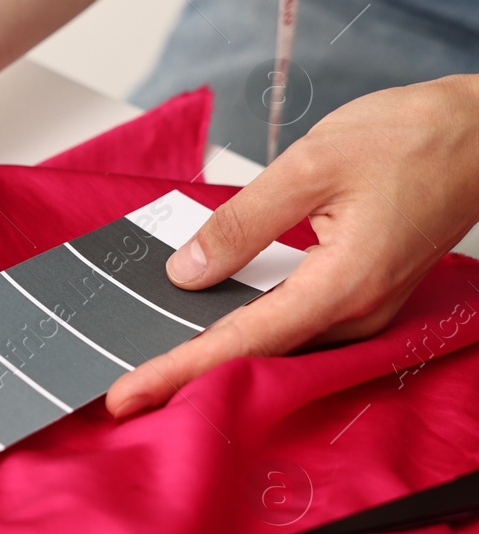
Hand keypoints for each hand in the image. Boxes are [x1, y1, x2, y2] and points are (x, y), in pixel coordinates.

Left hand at [106, 75, 478, 416]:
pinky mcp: (361, 294)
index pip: (242, 342)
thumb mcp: (310, 165)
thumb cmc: (412, 138)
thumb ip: (242, 222)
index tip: (126, 394)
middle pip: (254, 354)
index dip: (178, 370)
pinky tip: (204, 321)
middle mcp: (356, 311)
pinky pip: (293, 320)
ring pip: (273, 342)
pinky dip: (246, 326)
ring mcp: (363, 308)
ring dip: (212, 352)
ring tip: (149, 364)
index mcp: (343, 284)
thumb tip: (187, 270)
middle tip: (121, 391)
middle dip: (186, 372)